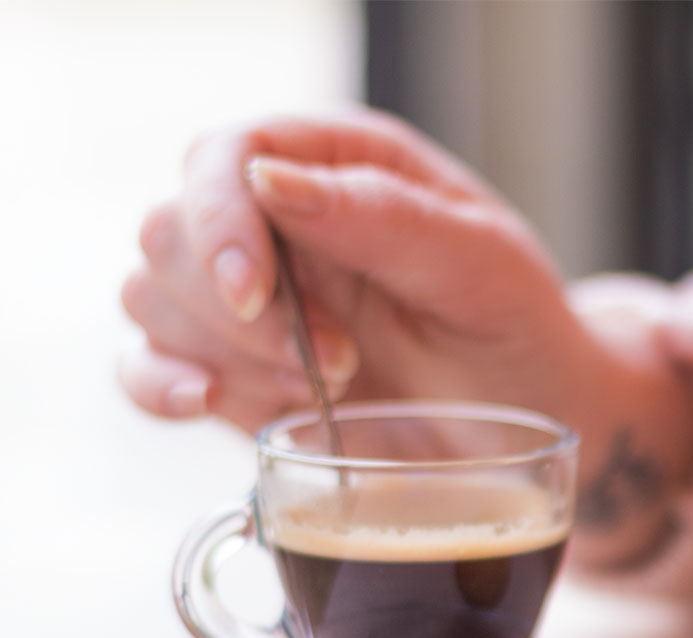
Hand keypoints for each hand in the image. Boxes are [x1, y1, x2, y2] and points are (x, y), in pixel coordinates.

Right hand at [118, 110, 593, 433]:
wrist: (537, 419)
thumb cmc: (521, 328)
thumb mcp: (482, 265)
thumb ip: (384, 217)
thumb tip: (270, 181)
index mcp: (341, 167)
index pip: (227, 156)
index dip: (219, 218)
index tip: (253, 291)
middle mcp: (282, 224)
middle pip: (172, 231)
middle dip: (232, 307)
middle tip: (335, 359)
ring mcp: (253, 301)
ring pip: (153, 298)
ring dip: (221, 352)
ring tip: (322, 387)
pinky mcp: (239, 372)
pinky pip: (149, 367)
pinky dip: (159, 386)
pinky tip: (203, 401)